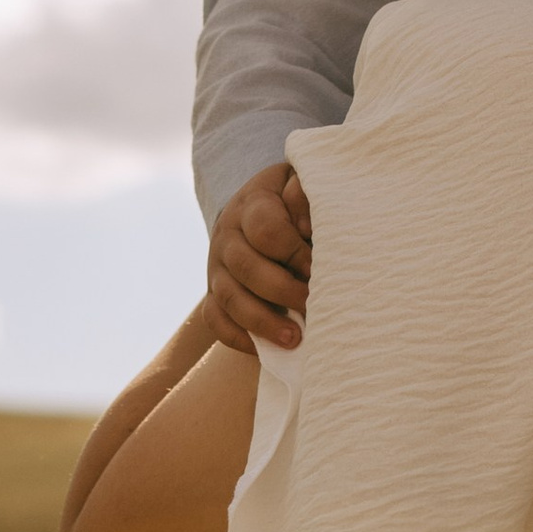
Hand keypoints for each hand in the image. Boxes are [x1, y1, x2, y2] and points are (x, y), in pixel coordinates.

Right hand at [206, 163, 313, 353]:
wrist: (258, 208)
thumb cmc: (293, 199)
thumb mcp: (302, 183)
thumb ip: (305, 194)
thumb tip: (305, 226)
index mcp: (252, 203)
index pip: (265, 229)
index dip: (293, 251)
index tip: (319, 267)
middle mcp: (227, 235)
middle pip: (245, 266)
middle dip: (282, 290)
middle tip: (313, 304)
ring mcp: (216, 266)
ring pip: (229, 298)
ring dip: (263, 321)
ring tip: (295, 338)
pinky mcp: (213, 293)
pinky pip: (215, 320)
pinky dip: (238, 337)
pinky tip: (266, 348)